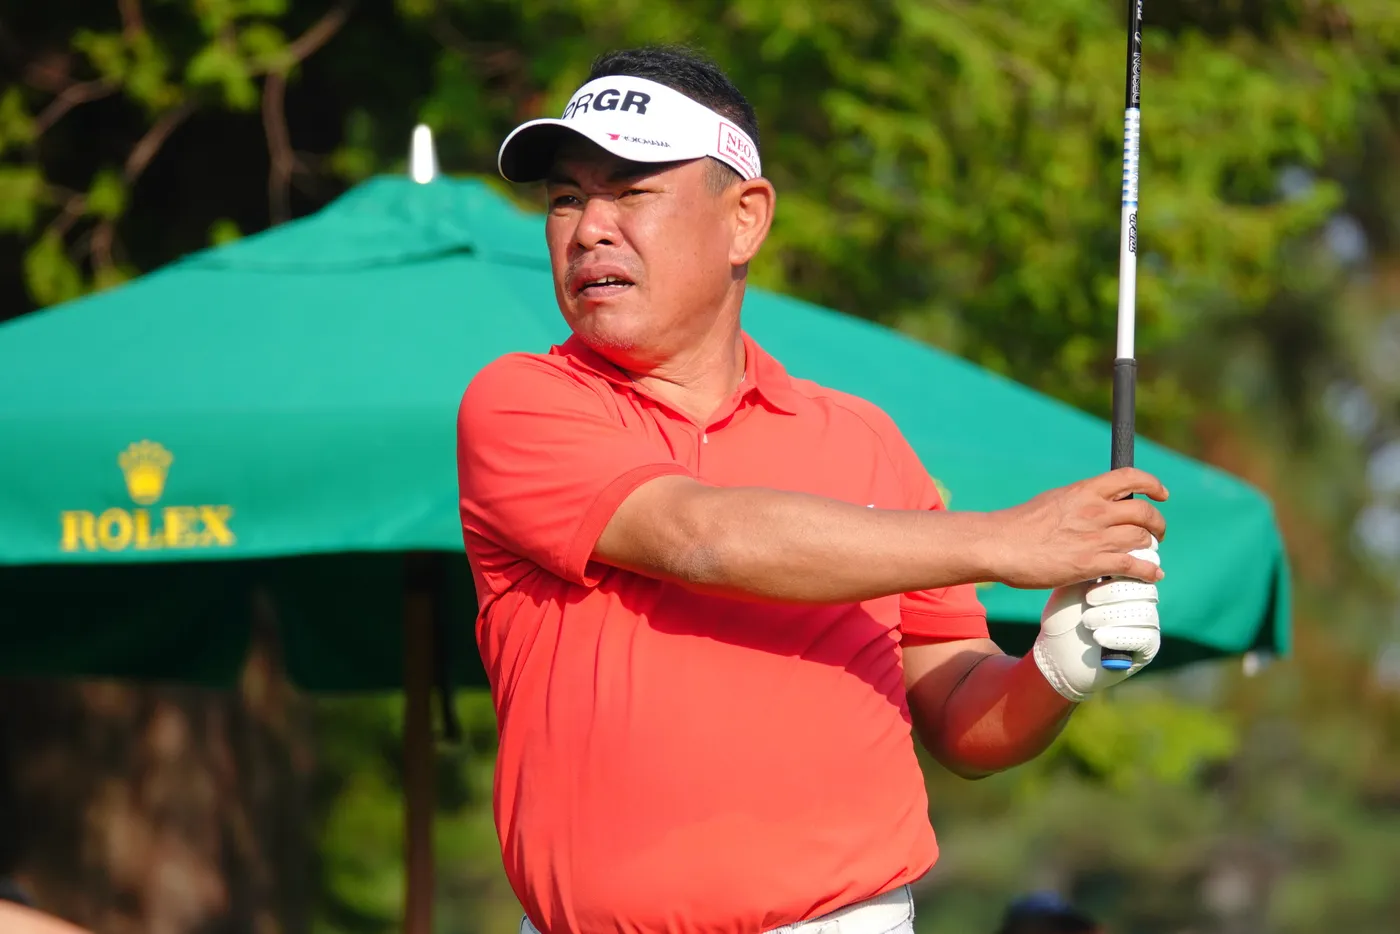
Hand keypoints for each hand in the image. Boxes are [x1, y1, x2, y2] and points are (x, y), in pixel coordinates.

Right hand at [984, 467, 1166, 588]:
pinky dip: (1149, 571)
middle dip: (1157, 523)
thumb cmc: (1018, 525)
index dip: (1152, 484)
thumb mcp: (1053, 501)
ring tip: (1148, 554)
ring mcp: (1095, 537)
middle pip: (1144, 511)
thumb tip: (1090, 508)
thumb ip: (1077, 503)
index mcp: (1084, 491)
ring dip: (1151, 547)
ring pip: (1142, 538)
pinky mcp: (1093, 563)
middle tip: (1156, 532)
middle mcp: (1095, 511)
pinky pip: (1134, 565)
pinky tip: (1152, 575)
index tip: (1161, 493)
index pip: (1130, 478)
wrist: (1000, 545)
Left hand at [1032, 538, 1160, 701]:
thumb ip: (1092, 560)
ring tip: (1087, 620)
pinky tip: (1098, 637)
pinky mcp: (1147, 648)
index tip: (1099, 571)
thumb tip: (1104, 535)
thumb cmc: (1062, 615)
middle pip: (1145, 586)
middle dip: (1115, 591)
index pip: (1142, 563)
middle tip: (1089, 598)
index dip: (1125, 564)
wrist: (1055, 654)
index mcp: (1128, 579)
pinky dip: (1119, 636)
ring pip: (1144, 611)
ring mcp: (1147, 624)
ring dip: (1113, 615)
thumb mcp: (1073, 583)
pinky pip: (1144, 637)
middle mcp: (1142, 600)